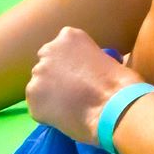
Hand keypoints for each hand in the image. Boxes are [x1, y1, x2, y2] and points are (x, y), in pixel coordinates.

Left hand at [28, 28, 134, 145]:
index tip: (79, 76)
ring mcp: (38, 74)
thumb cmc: (121, 83)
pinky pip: (38, 107)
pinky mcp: (32, 98)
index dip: (69, 65)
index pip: (60, 49)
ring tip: (70, 108)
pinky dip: (47, 113)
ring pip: (40, 87)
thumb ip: (86, 61)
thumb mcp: (105, 58)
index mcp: (68, 36)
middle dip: (55, 78)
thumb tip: (84, 74)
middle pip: (46, 65)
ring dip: (50, 95)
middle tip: (71, 93)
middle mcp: (48, 51)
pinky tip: (65, 117)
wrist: (115, 108)